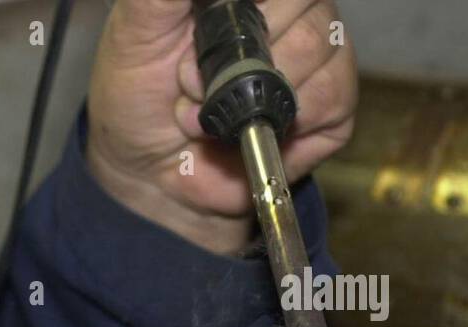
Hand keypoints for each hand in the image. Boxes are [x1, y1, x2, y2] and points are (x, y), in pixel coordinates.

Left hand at [85, 0, 356, 253]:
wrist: (144, 169)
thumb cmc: (139, 95)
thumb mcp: (135, 29)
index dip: (249, 10)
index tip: (206, 35)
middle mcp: (295, 12)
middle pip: (303, 7)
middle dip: (236, 56)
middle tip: (188, 83)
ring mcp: (320, 57)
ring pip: (317, 48)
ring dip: (249, 92)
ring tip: (206, 113)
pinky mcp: (333, 110)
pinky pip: (331, 99)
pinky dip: (276, 121)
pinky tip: (240, 133)